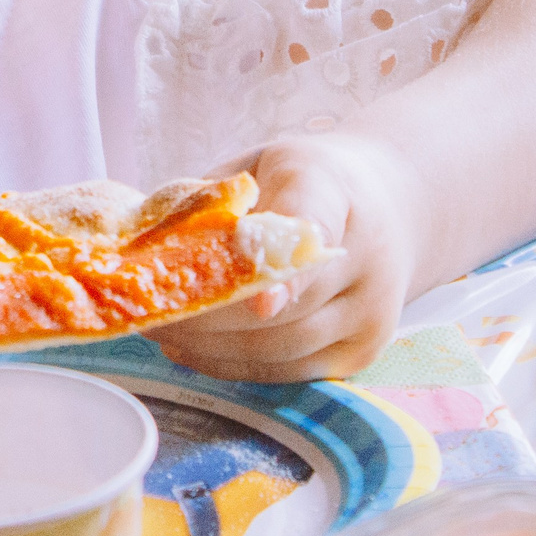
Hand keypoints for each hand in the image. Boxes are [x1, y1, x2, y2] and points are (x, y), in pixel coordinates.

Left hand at [151, 132, 420, 382]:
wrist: (389, 204)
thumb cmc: (302, 182)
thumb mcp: (259, 163)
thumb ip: (214, 199)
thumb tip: (145, 243)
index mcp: (334, 187)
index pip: (313, 225)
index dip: (285, 267)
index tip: (258, 299)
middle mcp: (368, 256)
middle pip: (286, 306)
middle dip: (209, 317)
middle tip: (152, 314)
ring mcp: (372, 312)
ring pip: (283, 347)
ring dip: (213, 348)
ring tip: (162, 332)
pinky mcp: (361, 352)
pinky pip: (289, 371)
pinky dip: (234, 366)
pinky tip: (192, 351)